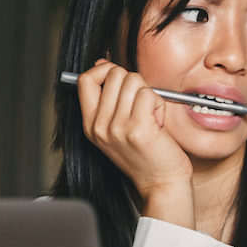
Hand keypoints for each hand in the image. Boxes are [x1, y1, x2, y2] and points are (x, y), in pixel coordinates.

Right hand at [75, 60, 193, 227]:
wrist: (161, 184)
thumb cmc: (146, 154)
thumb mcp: (117, 126)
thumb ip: (108, 96)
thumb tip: (102, 63)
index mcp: (91, 124)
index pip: (85, 79)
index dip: (104, 70)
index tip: (120, 80)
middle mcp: (99, 126)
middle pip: (115, 74)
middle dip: (135, 83)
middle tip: (142, 107)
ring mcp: (116, 127)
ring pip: (134, 80)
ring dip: (149, 95)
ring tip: (150, 117)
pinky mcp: (137, 128)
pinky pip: (149, 94)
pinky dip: (159, 104)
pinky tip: (158, 123)